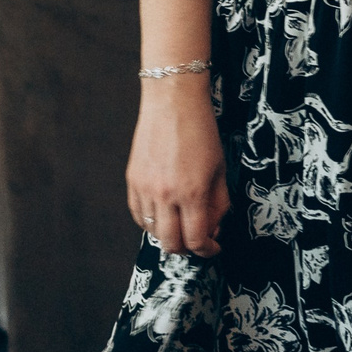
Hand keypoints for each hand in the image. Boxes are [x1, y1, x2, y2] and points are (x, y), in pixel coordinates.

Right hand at [125, 80, 229, 256]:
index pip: (196, 240)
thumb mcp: (219, 169)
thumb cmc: (201, 131)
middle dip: (186, 249)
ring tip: (180, 225)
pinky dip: (150, 222)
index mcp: (192, 193)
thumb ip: (218, 203)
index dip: (207, 250)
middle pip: (171, 243)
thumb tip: (214, 228)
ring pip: (152, 231)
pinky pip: (138, 214)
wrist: (172, 102)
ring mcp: (145, 189)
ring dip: (168, 235)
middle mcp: (166, 195)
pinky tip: (162, 215)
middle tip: (196, 241)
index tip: (213, 248)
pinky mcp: (132, 180)